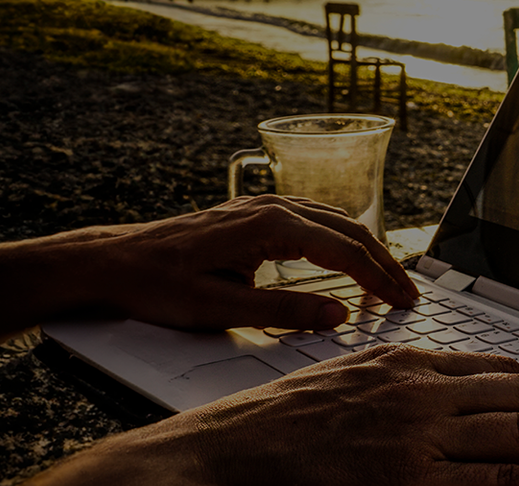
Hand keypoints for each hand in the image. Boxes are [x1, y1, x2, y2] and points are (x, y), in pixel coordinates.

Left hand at [0, 195, 420, 365]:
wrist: (111, 262)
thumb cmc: (156, 283)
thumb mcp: (219, 307)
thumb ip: (283, 311)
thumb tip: (337, 314)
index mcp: (269, 225)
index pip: (344, 249)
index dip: (379, 278)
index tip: (402, 301)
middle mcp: (271, 206)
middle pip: (348, 229)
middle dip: (383, 263)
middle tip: (407, 295)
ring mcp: (262, 205)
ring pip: (334, 220)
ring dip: (366, 248)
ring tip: (387, 280)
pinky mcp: (253, 213)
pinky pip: (314, 218)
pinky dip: (342, 238)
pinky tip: (348, 256)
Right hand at [30, 345, 518, 485]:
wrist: (212, 460)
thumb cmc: (264, 431)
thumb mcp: (340, 386)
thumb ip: (398, 387)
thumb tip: (449, 397)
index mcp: (401, 365)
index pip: (498, 369)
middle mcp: (416, 395)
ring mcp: (413, 442)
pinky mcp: (405, 483)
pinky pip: (491, 484)